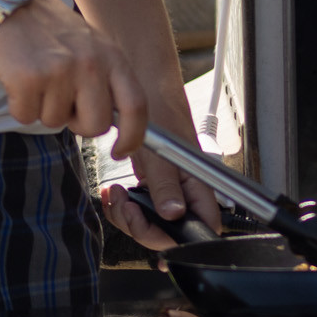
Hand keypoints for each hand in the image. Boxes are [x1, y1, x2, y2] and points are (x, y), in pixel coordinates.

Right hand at [0, 0, 146, 153]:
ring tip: (37, 77)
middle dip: (78, 125)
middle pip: (96, 125)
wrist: (4, 3)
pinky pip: (26, 116)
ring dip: (42, 108)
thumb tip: (119, 123)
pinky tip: (17, 79)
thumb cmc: (46, 29)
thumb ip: (106, 78)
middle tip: (62, 103)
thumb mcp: (90, 44)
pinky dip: (18, 105)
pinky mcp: (29, 78)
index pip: (137, 105)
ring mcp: (60, 71)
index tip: (120, 150)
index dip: (133, 136)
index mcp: (111, 56)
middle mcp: (91, 63)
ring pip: (55, 122)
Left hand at [101, 94, 228, 252]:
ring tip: (115, 196)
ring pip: (153, 220)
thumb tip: (173, 214)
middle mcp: (186, 186)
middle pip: (172, 229)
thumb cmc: (158, 103)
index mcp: (198, 180)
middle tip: (125, 207)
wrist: (141, 78)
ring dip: (129, 215)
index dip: (177, 237)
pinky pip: (141, 204)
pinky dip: (124, 204)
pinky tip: (114, 191)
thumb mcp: (160, 146)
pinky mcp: (152, 177)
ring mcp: (168, 183)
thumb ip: (167, 182)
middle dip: (143, 226)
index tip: (148, 226)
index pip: (202, 225)